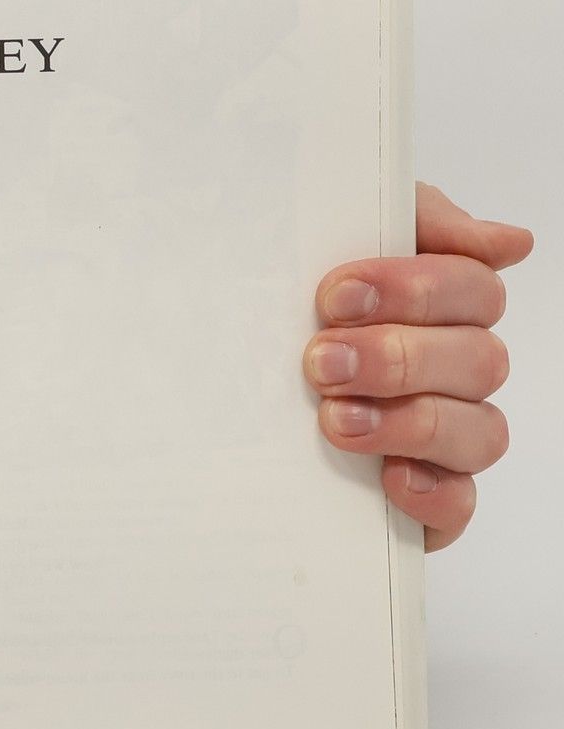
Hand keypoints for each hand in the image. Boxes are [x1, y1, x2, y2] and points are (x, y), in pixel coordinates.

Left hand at [307, 182, 532, 548]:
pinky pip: (460, 504)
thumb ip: (412, 224)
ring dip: (409, 421)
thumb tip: (508, 241)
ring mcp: (445, 438)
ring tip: (335, 418)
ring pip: (479, 431)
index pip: (473, 289)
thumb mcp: (329, 243)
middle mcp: (453, 372)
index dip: (415, 289)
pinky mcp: (425, 497)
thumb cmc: (290, 313)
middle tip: (322, 361)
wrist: (220, 399)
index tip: (336, 295)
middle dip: (398, 357)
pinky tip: (390, 475)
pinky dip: (432, 492)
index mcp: (442, 309)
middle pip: (480, 360)